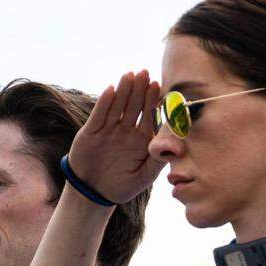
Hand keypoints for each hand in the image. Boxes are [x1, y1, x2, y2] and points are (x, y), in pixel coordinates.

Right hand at [67, 70, 162, 203]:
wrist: (93, 193)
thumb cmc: (121, 186)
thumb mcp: (144, 176)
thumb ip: (158, 161)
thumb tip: (174, 146)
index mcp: (140, 140)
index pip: (148, 116)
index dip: (152, 100)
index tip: (158, 85)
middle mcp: (125, 131)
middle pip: (133, 106)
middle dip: (139, 90)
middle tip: (145, 73)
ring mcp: (108, 130)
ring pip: (117, 106)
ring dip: (123, 91)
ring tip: (130, 75)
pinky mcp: (91, 132)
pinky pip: (99, 115)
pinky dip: (104, 103)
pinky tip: (111, 90)